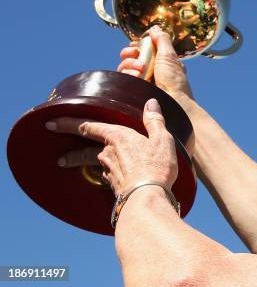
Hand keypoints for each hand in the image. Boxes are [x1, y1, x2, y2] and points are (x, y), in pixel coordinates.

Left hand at [49, 98, 177, 194]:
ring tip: (64, 162)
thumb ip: (154, 121)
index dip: (69, 122)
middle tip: (52, 134)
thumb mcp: (161, 139)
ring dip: (77, 160)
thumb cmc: (155, 166)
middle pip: (83, 147)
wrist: (147, 196)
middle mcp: (108, 153)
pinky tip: (101, 175)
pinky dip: (99, 173)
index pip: (89, 126)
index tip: (51, 122)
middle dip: (67, 141)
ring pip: (89, 162)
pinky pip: (102, 175)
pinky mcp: (111, 185)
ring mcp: (107, 170)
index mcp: (118, 137)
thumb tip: (151, 103)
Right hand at [118, 25, 192, 98]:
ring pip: (124, 68)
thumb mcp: (170, 56)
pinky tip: (135, 76)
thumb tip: (155, 28)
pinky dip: (127, 75)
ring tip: (140, 69)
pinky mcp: (134, 91)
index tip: (135, 46)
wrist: (173, 103)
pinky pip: (123, 80)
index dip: (135, 47)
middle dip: (129, 54)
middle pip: (129, 58)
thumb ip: (162, 40)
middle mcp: (149, 71)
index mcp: (160, 62)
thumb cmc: (175, 81)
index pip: (142, 51)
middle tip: (135, 53)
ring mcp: (141, 82)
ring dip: (129, 64)